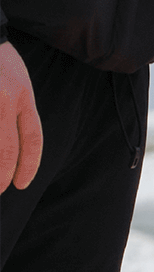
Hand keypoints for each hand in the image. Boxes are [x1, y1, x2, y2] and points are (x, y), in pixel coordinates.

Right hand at [1, 41, 43, 192]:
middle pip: (8, 148)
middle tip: (0, 189)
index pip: (32, 140)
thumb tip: (18, 146)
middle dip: (4, 174)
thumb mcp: (18, 82)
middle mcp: (5, 99)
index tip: (22, 184)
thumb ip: (20, 109)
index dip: (29, 166)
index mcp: (23, 96)